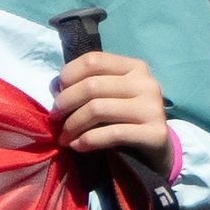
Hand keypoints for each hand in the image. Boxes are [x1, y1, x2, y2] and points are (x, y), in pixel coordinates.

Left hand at [49, 48, 169, 169]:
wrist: (155, 148)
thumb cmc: (122, 119)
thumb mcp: (106, 97)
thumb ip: (83, 86)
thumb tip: (54, 86)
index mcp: (134, 67)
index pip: (93, 61)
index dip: (68, 76)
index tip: (57, 95)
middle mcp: (146, 83)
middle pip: (92, 85)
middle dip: (65, 103)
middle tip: (55, 119)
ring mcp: (153, 107)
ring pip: (98, 109)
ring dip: (73, 125)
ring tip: (64, 136)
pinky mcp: (155, 133)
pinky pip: (112, 134)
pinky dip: (88, 141)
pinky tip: (77, 146)